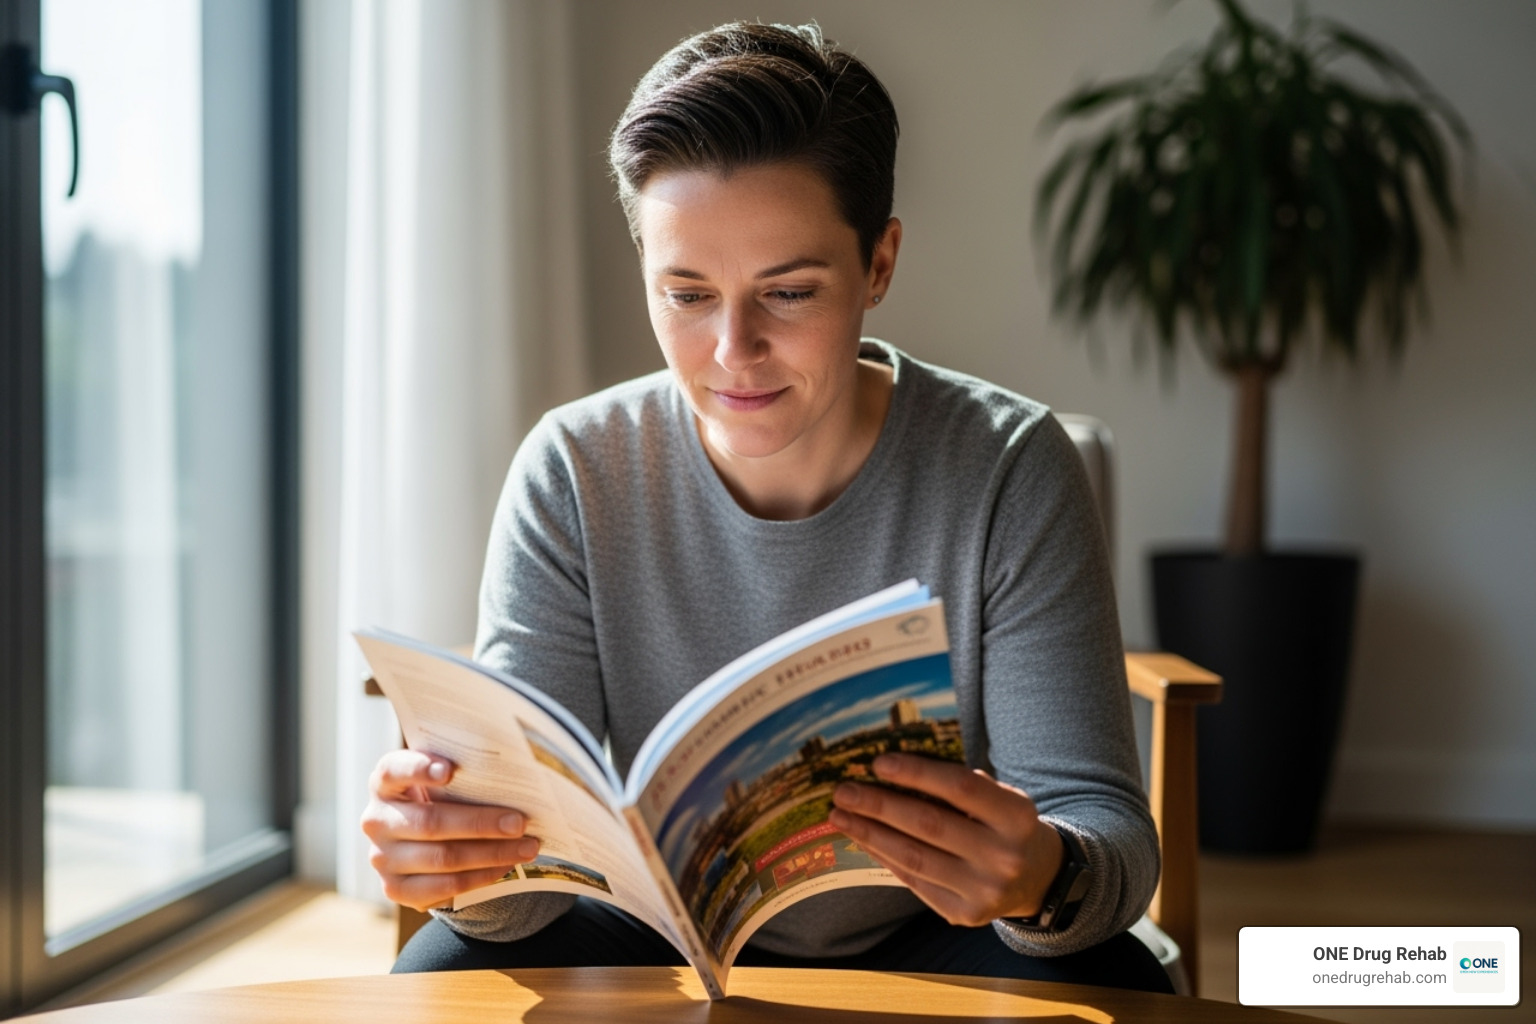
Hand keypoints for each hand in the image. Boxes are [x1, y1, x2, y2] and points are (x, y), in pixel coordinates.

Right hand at [360, 749, 539, 911]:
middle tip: (519, 822)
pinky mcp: (395, 889)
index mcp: (384, 782)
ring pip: (442, 858)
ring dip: (491, 854)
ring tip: (526, 847)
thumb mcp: (443, 778)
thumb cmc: (440, 796)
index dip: (420, 769)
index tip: (450, 770)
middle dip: (481, 823)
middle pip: (430, 823)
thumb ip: (463, 772)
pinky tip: (506, 866)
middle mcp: (376, 820)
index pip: (394, 770)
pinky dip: (481, 876)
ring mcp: (381, 858)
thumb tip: (516, 775)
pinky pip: (444, 887)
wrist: (422, 837)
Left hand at [828, 753, 1064, 926]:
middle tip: (843, 792)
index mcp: (1016, 816)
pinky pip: (914, 881)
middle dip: (879, 806)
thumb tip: (891, 769)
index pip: (960, 787)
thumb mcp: (1000, 798)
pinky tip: (863, 839)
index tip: (878, 763)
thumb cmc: (1004, 825)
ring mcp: (984, 889)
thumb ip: (958, 785)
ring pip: (915, 858)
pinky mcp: (965, 913)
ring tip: (840, 816)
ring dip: (870, 834)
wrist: (1037, 878)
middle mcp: (1003, 855)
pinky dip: (884, 857)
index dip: (917, 773)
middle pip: (929, 825)